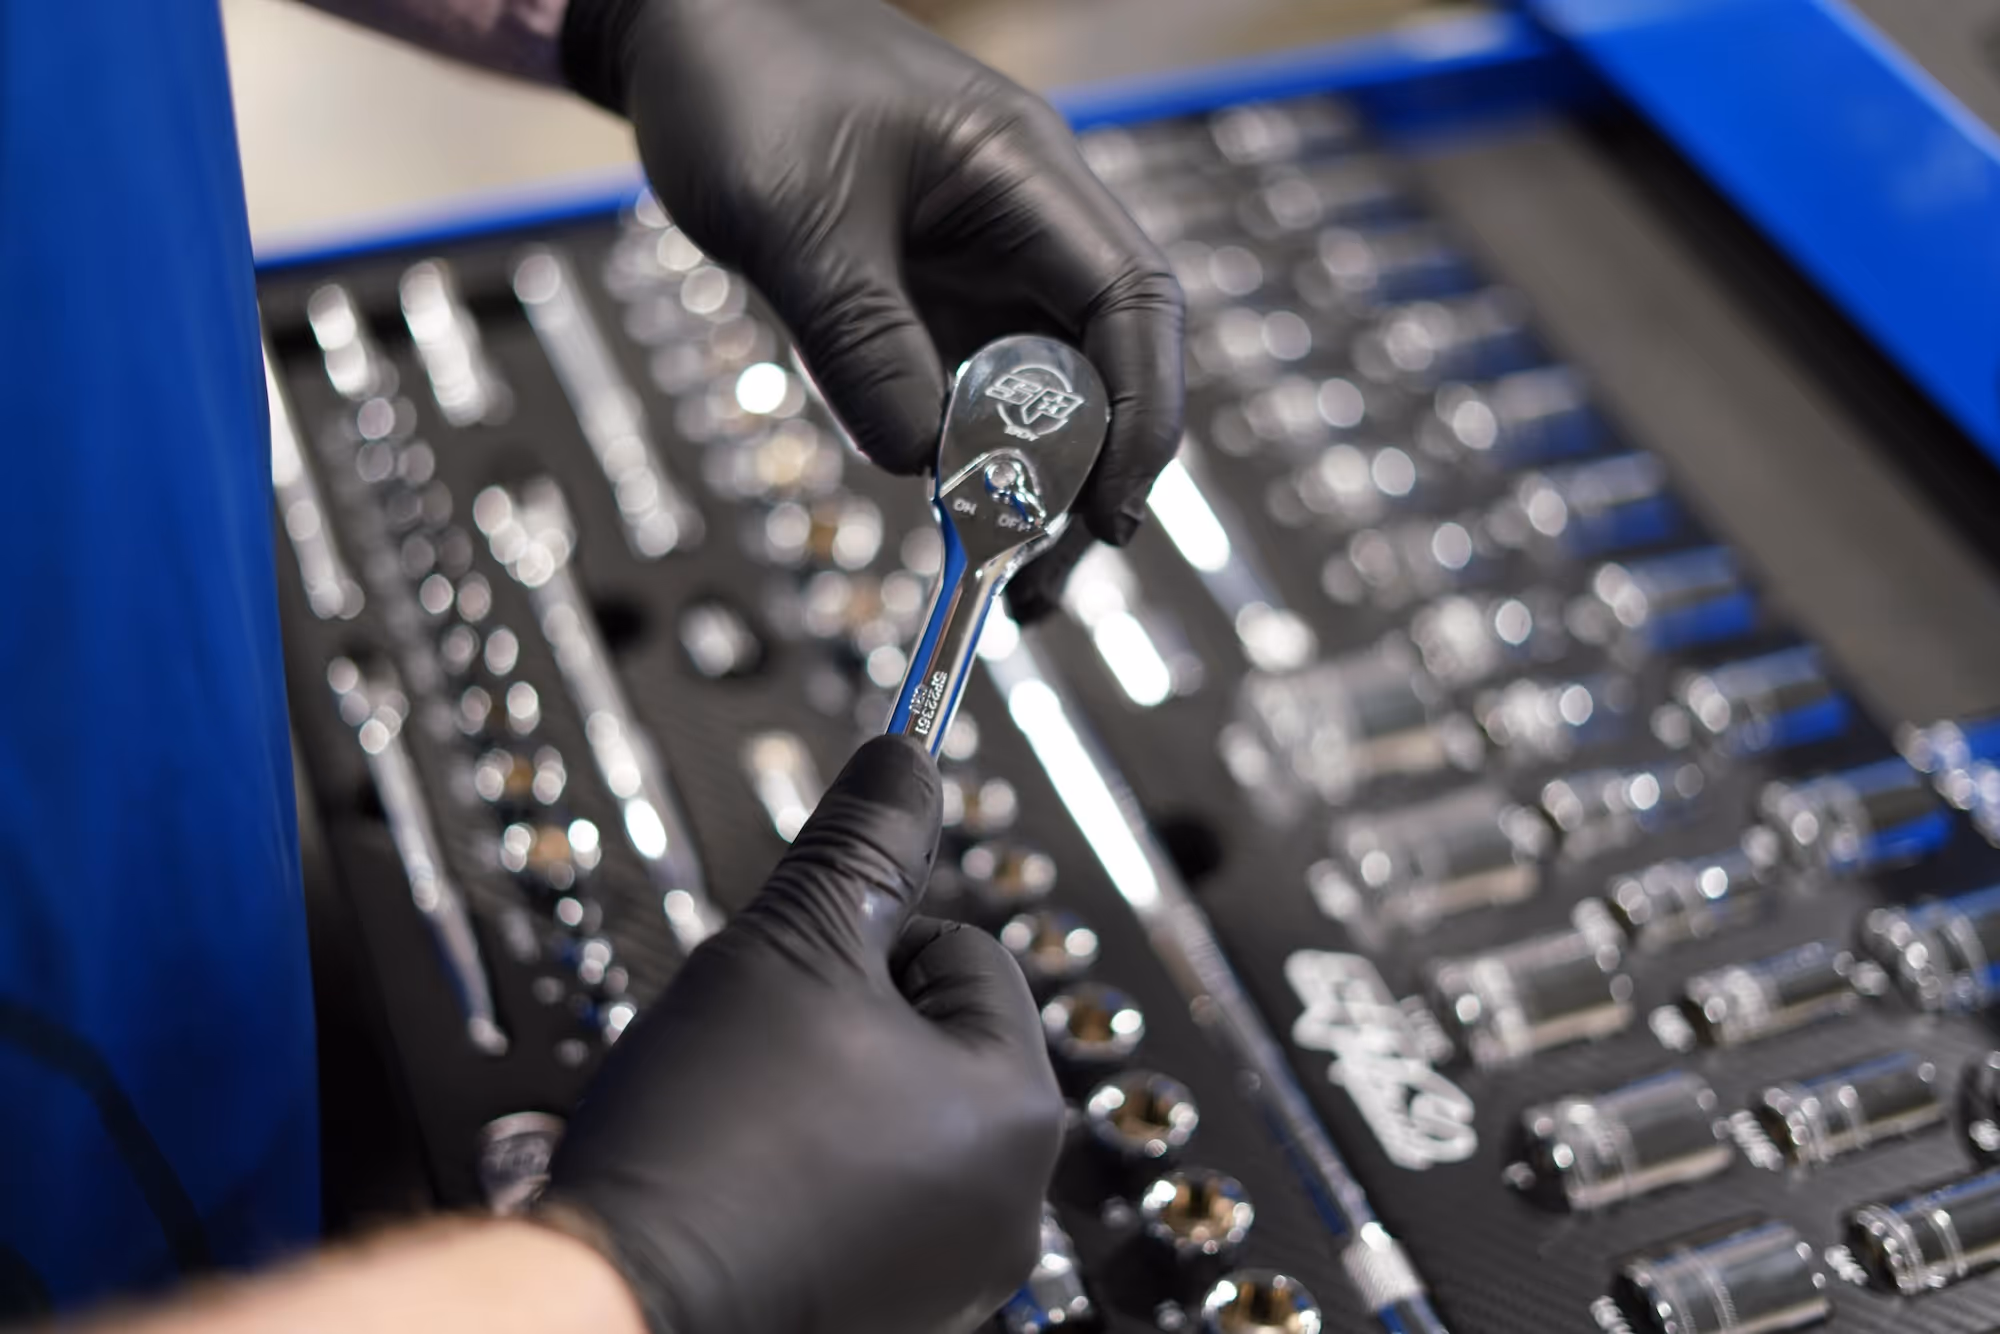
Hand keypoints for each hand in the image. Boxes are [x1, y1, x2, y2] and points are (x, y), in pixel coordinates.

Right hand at [537, 736, 1064, 1333]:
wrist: (615, 1303)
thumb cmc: (710, 1144)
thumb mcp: (790, 943)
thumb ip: (863, 842)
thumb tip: (906, 760)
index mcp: (1019, 1111)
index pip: (962, 950)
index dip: (860, 944)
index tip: (794, 989)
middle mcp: (1010, 1204)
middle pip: (931, 1036)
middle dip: (843, 1023)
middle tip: (763, 1058)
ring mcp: (950, 1272)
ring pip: (889, 1114)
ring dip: (823, 1095)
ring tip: (747, 1124)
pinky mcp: (889, 1314)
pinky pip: (859, 1197)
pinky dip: (807, 1176)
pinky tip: (747, 1184)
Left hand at [561, 0, 1184, 618]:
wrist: (680, 37)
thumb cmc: (743, 85)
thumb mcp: (793, 220)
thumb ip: (862, 343)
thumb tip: (925, 468)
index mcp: (1025, 178)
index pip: (1132, 305)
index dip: (1139, 417)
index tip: (1107, 517)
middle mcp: (1024, 231)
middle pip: (1099, 371)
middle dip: (1084, 483)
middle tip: (1038, 584)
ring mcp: (977, 271)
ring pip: (1035, 398)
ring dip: (1021, 489)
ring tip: (993, 577)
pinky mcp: (925, 306)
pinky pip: (963, 398)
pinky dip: (957, 461)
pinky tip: (934, 507)